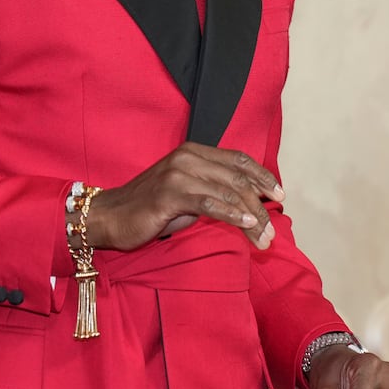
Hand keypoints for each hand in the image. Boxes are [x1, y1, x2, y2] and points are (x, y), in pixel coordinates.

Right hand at [85, 143, 282, 252]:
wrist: (109, 217)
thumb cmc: (150, 209)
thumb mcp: (187, 194)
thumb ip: (213, 191)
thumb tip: (249, 205)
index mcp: (193, 151)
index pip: (238, 159)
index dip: (262, 176)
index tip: (279, 195)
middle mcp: (188, 157)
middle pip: (237, 178)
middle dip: (260, 205)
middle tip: (272, 230)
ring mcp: (178, 174)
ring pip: (228, 192)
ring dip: (251, 217)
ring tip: (264, 237)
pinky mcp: (170, 194)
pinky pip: (210, 203)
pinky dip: (232, 215)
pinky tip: (246, 225)